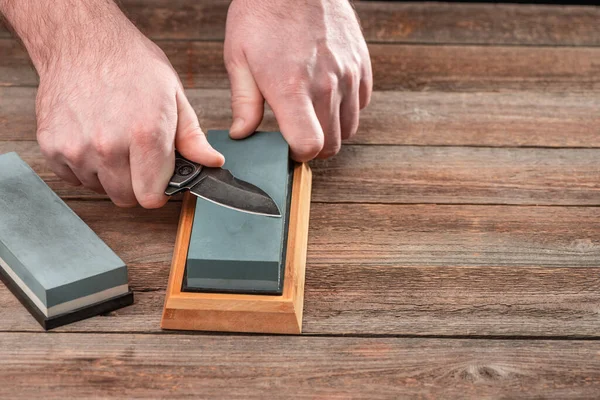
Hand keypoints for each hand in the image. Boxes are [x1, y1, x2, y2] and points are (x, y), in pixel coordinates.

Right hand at [12, 2, 223, 207]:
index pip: (151, 197)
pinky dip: (84, 166)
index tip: (159, 179)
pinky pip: (73, 177)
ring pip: (100, 188)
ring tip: (113, 140)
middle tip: (137, 156)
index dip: (159, 190)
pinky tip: (92, 138)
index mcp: (145, 134)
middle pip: (126, 198)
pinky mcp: (51, 146)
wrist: (82, 42)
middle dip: (136, 184)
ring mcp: (76, 148)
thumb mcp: (173, 96)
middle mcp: (108, 146)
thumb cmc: (131, 65)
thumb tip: (212, 162)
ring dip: (109, 174)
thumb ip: (192, 137)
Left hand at [224, 0, 372, 160]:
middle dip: (314, 147)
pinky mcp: (361, 63)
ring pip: (350, 128)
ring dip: (332, 130)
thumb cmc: (263, 14)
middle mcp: (326, 84)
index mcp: (292, 88)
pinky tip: (328, 96)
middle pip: (332, 145)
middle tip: (297, 133)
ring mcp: (349, 73)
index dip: (297, 154)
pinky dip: (347, 108)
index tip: (286, 147)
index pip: (310, 146)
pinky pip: (362, 102)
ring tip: (312, 115)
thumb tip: (242, 134)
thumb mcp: (238, 57)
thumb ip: (244, 103)